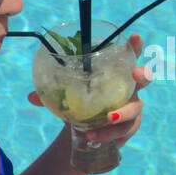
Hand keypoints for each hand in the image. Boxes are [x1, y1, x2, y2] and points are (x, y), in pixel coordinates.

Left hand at [26, 33, 153, 146]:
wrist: (86, 133)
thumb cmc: (81, 106)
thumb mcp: (67, 98)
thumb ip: (51, 95)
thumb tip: (31, 96)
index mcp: (115, 75)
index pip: (128, 57)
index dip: (134, 46)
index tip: (135, 37)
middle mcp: (129, 89)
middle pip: (144, 78)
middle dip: (143, 74)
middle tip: (135, 75)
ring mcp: (132, 108)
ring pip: (135, 109)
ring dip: (120, 114)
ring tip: (106, 119)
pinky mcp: (130, 127)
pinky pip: (125, 130)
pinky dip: (110, 134)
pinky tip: (95, 137)